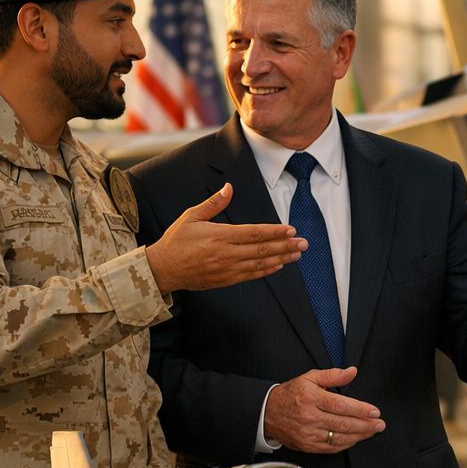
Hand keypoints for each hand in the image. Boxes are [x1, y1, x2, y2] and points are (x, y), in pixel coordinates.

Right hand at [146, 183, 305, 293]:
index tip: (291, 230)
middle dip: (285, 246)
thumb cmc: (177, 240)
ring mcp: (226, 269)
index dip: (274, 232)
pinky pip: (251, 275)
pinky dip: (267, 271)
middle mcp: (225, 253)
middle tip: (304, 244)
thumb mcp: (192, 216)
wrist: (163, 269)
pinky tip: (279, 265)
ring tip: (297, 254)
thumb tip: (230, 187)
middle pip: (262, 250)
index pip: (253, 233)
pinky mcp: (225, 280)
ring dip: (281, 259)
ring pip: (260, 264)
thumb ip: (214, 203)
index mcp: (219, 235)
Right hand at [263, 366, 384, 452]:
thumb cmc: (290, 394)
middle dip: (366, 425)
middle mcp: (310, 417)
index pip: (342, 405)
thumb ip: (333, 375)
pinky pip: (331, 448)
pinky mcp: (307, 446)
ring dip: (360, 435)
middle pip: (344, 424)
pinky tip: (356, 438)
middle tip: (380, 424)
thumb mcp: (310, 378)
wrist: (267, 413)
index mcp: (312, 398)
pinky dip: (346, 444)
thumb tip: (352, 371)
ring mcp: (308, 434)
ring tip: (372, 431)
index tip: (375, 411)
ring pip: (340, 438)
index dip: (361, 410)